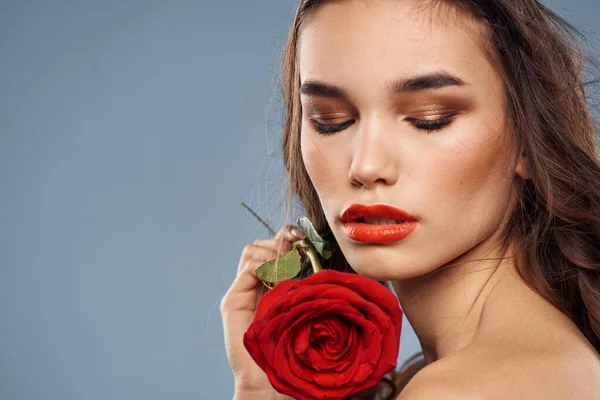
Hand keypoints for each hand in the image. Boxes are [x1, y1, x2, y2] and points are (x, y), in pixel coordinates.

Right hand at [220, 224, 303, 398]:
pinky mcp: (232, 301)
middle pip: (261, 245)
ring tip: (287, 265)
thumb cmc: (291, 349)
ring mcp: (242, 291)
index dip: (287, 237)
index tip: (303, 236)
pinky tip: (277, 276)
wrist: (268, 381)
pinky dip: (263, 265)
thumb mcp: (302, 309)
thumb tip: (318, 260)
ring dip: (272, 251)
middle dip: (280, 240)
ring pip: (251, 252)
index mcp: (272, 284)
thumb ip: (304, 286)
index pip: (274, 249)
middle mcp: (254, 284)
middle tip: (297, 247)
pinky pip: (247, 269)